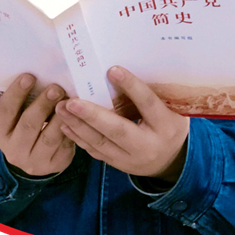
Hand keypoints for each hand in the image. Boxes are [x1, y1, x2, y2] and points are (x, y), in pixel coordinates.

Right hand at [0, 73, 74, 176]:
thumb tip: (43, 73)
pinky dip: (71, 130)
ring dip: (61, 116)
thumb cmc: (26, 125)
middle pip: (28, 125)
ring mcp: (34, 161)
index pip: (5, 111)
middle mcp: (14, 150)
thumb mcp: (18, 116)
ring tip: (70, 100)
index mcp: (0, 132)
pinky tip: (78, 116)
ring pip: (49, 137)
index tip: (30, 76)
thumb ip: (25, 100)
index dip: (16, 93)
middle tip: (56, 88)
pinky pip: (64, 146)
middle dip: (43, 104)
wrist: (34, 157)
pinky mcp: (54, 166)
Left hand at [55, 66, 188, 182]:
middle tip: (72, 101)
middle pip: (117, 130)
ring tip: (62, 109)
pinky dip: (79, 138)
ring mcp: (131, 159)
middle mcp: (148, 145)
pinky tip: (66, 124)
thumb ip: (151, 93)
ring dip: (78, 125)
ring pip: (101, 143)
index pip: (147, 104)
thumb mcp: (170, 108)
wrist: (172, 161)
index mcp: (166, 125)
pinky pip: (95, 152)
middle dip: (92, 115)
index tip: (112, 69)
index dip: (131, 86)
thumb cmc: (170, 124)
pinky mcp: (118, 165)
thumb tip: (122, 69)